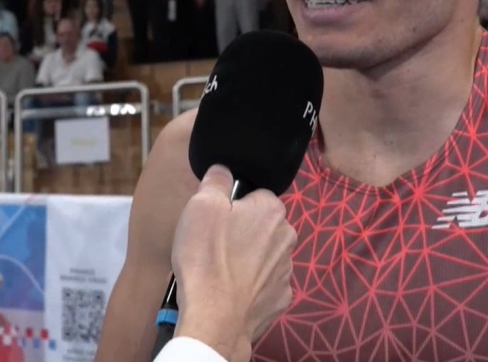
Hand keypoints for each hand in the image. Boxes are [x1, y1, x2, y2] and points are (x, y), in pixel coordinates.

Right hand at [171, 165, 296, 360]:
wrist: (215, 318)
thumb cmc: (206, 258)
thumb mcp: (201, 206)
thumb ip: (216, 181)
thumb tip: (223, 169)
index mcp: (271, 210)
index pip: (255, 195)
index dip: (232, 206)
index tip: (216, 220)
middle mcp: (287, 238)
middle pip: (261, 226)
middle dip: (242, 232)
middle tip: (213, 245)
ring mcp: (286, 271)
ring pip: (264, 255)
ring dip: (246, 259)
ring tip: (218, 270)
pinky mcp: (280, 299)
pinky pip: (264, 284)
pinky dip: (250, 286)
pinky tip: (229, 290)